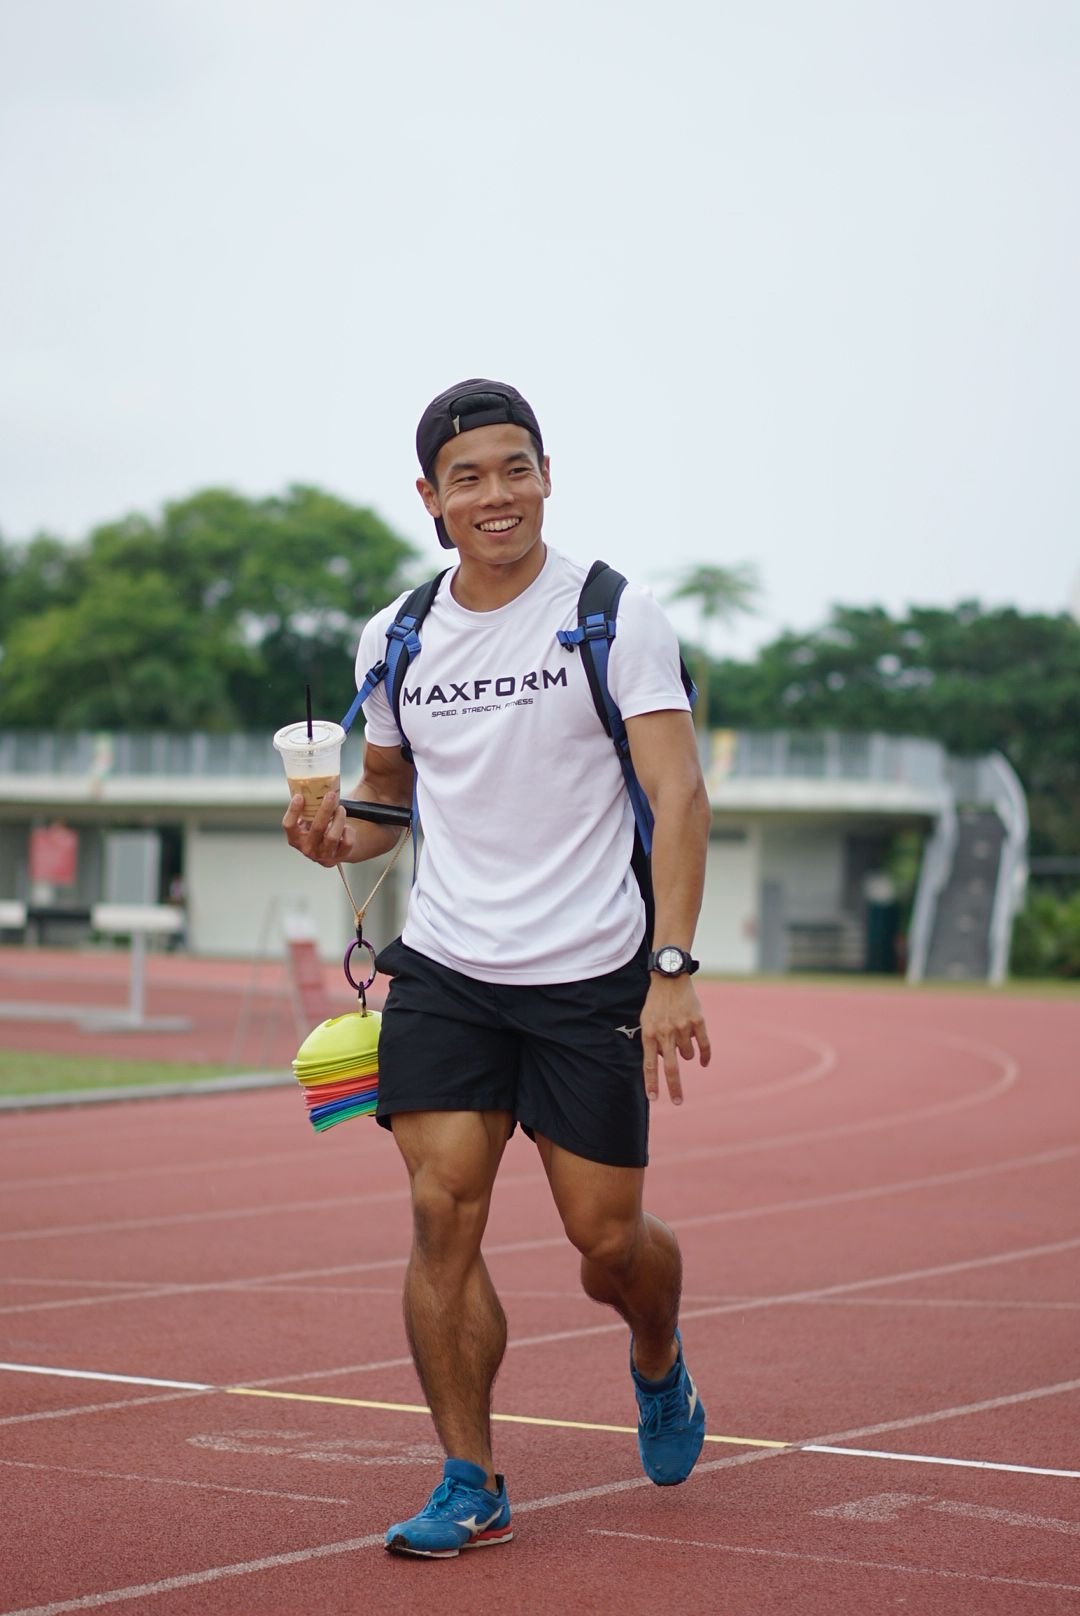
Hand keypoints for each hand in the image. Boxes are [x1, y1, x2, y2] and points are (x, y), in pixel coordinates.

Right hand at [282, 789, 353, 866]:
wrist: (335, 846)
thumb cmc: (319, 826)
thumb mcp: (309, 817)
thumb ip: (307, 803)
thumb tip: (310, 773)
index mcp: (295, 838)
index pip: (289, 825)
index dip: (293, 810)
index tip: (300, 796)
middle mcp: (307, 848)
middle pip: (316, 828)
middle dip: (325, 809)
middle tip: (331, 795)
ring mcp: (323, 855)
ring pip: (332, 836)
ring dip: (339, 818)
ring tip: (341, 808)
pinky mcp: (340, 857)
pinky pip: (347, 842)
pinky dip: (348, 831)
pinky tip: (347, 826)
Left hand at [640, 975, 710, 1104]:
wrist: (669, 978)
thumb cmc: (655, 1002)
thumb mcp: (645, 1020)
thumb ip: (652, 1042)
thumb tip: (663, 1061)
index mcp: (650, 1034)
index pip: (649, 1064)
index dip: (652, 1083)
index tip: (654, 1099)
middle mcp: (666, 1033)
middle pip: (671, 1067)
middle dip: (674, 1087)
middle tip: (678, 1102)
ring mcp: (683, 1028)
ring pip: (688, 1054)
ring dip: (686, 1052)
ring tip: (681, 1033)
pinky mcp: (698, 1021)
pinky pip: (704, 1045)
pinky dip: (704, 1055)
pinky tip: (704, 1062)